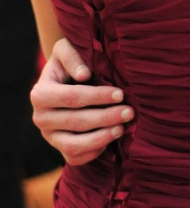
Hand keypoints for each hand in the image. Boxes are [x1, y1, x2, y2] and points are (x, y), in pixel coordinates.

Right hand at [31, 38, 134, 165]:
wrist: (65, 81)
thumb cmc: (69, 62)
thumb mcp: (66, 49)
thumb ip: (72, 56)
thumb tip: (84, 74)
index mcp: (40, 94)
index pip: (72, 97)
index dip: (98, 97)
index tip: (120, 93)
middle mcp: (40, 118)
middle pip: (76, 122)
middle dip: (106, 117)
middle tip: (130, 112)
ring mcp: (49, 136)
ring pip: (74, 146)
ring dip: (101, 137)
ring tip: (122, 127)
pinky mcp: (59, 149)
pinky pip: (76, 158)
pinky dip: (95, 151)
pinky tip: (111, 137)